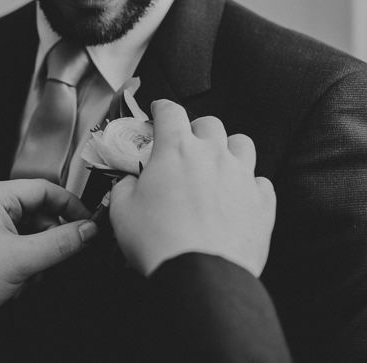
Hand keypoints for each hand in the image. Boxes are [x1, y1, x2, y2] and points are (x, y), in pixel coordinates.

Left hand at [0, 179, 96, 338]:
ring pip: (26, 232)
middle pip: (36, 213)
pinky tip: (14, 284)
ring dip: (34, 257)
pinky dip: (20, 263)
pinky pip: (12, 245)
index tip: (88, 223)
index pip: (44, 188)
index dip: (70, 206)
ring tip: (25, 279)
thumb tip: (86, 230)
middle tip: (55, 261)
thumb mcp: (21, 261)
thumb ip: (60, 243)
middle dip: (47, 241)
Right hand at [109, 100, 275, 277]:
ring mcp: (241, 177)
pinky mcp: (262, 204)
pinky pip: (261, 182)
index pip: (171, 111)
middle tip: (186, 145)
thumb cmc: (157, 241)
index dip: (163, 107)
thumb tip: (129, 181)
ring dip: (228, 149)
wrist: (200, 276)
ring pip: (243, 144)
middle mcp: (212, 155)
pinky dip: (249, 185)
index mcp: (176, 150)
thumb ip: (124, 186)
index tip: (160, 111)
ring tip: (217, 164)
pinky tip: (237, 196)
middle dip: (196, 129)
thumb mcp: (121, 210)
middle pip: (210, 123)